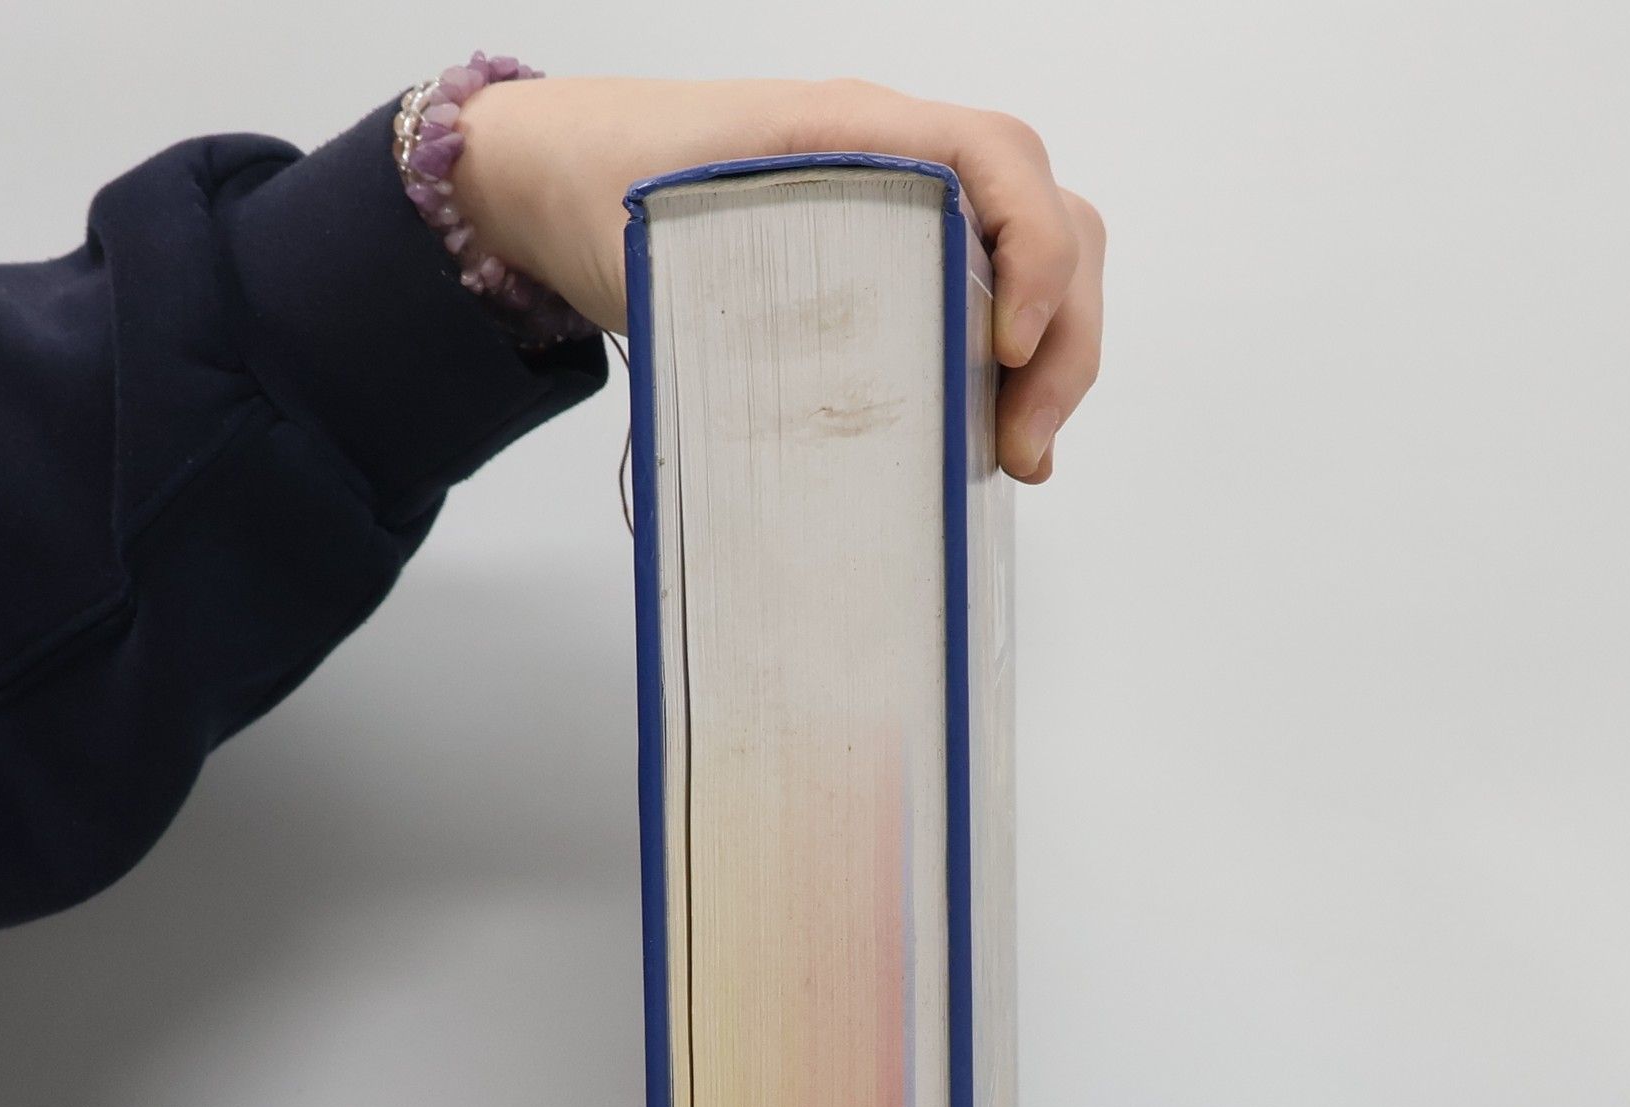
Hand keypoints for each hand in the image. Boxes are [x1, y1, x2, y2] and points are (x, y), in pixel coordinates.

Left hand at [452, 78, 1102, 483]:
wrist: (565, 175)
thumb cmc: (614, 193)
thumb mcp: (672, 245)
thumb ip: (746, 307)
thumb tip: (827, 425)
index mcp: (856, 130)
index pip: (1001, 161)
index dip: (1036, 253)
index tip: (1010, 349)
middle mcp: (902, 159)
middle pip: (1049, 216)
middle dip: (1063, 335)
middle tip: (1024, 444)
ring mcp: (907, 207)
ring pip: (1033, 257)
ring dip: (1052, 356)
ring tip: (1021, 454)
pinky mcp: (896, 259)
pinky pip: (989, 291)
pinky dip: (1015, 363)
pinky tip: (995, 440)